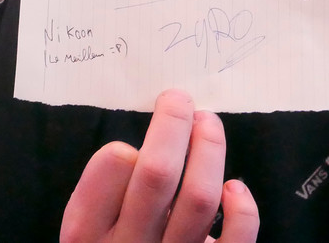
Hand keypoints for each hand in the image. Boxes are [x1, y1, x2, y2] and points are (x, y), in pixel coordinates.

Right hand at [61, 89, 259, 242]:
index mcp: (87, 238)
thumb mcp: (85, 235)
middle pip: (157, 173)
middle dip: (172, 124)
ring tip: (207, 123)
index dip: (125, 145)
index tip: (133, 143)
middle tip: (179, 99)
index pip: (109, 172)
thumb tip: (136, 151)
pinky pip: (236, 241)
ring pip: (198, 197)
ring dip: (208, 148)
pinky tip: (234, 188)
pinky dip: (242, 209)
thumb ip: (100, 199)